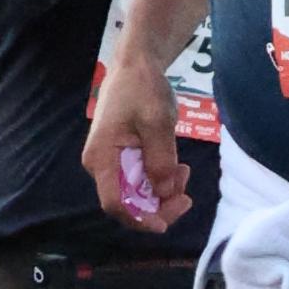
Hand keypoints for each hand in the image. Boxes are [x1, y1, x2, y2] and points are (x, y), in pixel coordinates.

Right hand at [86, 42, 181, 233]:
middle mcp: (102, 166)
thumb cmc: (142, 88)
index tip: (165, 223)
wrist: (136, 65)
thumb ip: (160, 159)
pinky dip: (161, 180)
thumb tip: (165, 192)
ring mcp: (111, 163)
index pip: (115, 204)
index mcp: (101, 158)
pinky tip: (178, 169)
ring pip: (137, 194)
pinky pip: (141, 180)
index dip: (139, 219)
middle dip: (159, 205)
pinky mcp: (123, 158)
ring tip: (184, 173)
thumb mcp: (156, 122)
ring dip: (163, 192)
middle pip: (128, 203)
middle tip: (187, 196)